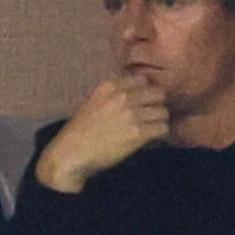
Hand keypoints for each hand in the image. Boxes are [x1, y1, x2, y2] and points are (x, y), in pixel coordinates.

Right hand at [34, 74, 169, 192]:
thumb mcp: (93, 102)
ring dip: (159, 121)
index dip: (145, 93)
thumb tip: (136, 94)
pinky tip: (150, 139)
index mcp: (110, 86)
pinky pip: (163, 128)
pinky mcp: (137, 133)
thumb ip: (113, 95)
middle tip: (151, 117)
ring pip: (163, 112)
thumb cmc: (80, 132)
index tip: (142, 104)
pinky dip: (160, 134)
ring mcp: (131, 114)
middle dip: (156, 105)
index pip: (143, 80)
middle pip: (158, 93)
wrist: (71, 154)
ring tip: (150, 130)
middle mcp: (122, 96)